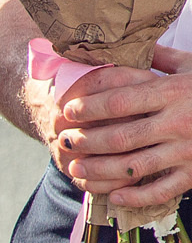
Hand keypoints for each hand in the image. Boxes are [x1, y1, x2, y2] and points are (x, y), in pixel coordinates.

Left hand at [52, 48, 191, 211]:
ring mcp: (187, 150)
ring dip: (98, 171)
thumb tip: (133, 46)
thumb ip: (162, 60)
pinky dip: (134, 196)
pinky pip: (160, 190)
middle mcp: (179, 121)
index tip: (68, 111)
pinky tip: (113, 195)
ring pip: (132, 166)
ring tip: (75, 170)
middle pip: (119, 136)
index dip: (89, 107)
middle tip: (64, 141)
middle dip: (85, 141)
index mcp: (175, 92)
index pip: (121, 100)